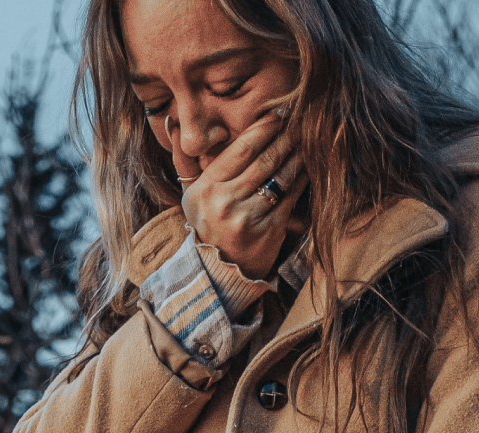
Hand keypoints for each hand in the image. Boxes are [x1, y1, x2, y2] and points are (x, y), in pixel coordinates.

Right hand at [172, 109, 308, 279]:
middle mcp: (225, 202)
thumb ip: (184, 159)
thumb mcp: (190, 194)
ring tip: (305, 140)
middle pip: (265, 160)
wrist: (217, 271)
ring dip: (297, 155)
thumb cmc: (206, 224)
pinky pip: (290, 197)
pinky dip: (301, 179)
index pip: (241, 149)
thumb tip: (171, 122)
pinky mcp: (269, 231)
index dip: (263, 128)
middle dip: (285, 137)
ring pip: (281, 177)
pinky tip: (306, 167)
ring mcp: (249, 218)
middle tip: (299, 122)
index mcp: (206, 188)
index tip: (277, 115)